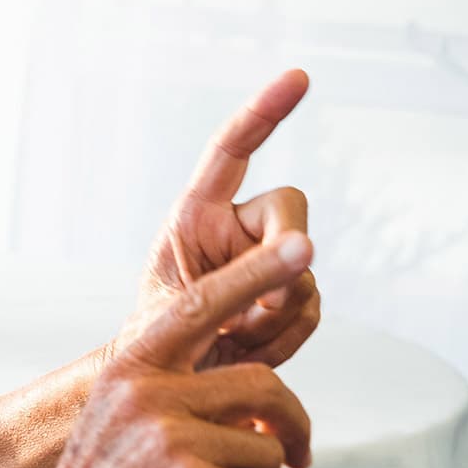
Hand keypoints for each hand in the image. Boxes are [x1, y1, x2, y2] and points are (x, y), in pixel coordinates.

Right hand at [1, 235, 314, 467]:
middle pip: (264, 388)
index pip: (201, 307)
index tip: (299, 245)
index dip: (255, 274)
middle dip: (292, 427)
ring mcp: (170, 439)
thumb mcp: (121, 421)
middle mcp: (149, 394)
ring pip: (267, 451)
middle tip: (295, 457)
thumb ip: (181, 399)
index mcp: (132, 369)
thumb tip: (266, 413)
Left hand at [121, 69, 321, 368]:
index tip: (299, 79)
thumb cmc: (156, 341)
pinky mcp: (288, 294)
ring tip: (231, 337)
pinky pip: (311, 306)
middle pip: (290, 207)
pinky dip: (286, 335)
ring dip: (275, 312)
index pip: (231, 152)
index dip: (264, 113)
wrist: (169, 388)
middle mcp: (235, 229)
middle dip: (282, 252)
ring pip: (305, 267)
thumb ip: (240, 280)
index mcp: (195, 216)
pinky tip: (250, 347)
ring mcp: (266, 261)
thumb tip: (305, 250)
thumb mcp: (183, 308)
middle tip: (259, 302)